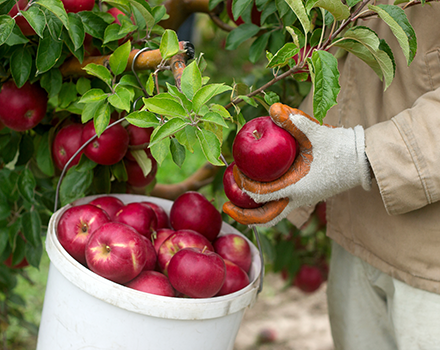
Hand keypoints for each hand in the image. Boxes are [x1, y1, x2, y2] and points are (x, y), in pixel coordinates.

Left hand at [223, 103, 371, 226]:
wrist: (362, 160)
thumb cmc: (339, 147)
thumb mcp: (316, 132)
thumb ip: (294, 120)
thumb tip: (272, 107)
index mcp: (297, 188)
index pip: (262, 194)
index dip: (245, 186)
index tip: (236, 172)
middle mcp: (298, 200)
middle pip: (265, 219)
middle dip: (243, 216)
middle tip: (226, 207)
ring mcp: (302, 202)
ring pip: (273, 217)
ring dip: (253, 215)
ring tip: (236, 205)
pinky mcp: (305, 198)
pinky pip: (280, 208)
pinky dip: (265, 206)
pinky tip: (257, 191)